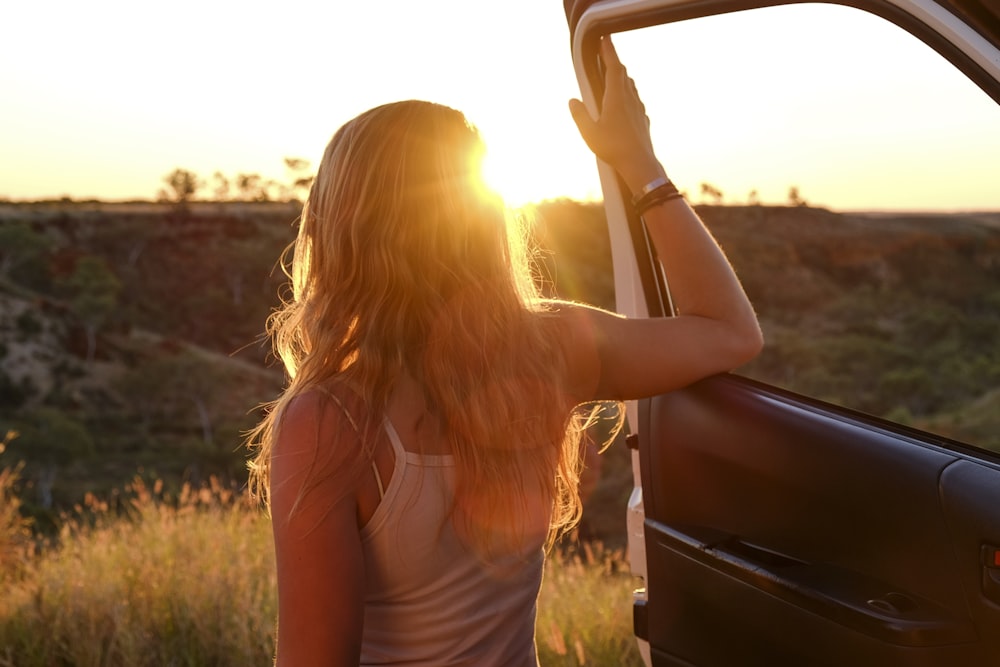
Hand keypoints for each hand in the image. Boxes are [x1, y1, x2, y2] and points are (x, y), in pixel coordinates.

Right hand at [569, 37, 665, 191]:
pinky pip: (635, 100)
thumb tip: (573, 101)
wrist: (639, 164)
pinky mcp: (642, 119)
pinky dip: (628, 93)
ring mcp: (638, 109)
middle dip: (614, 62)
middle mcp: (630, 99)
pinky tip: (624, 102)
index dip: (609, 51)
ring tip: (614, 75)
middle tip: (606, 54)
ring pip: (631, 86)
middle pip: (623, 74)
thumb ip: (579, 115)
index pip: (614, 67)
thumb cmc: (614, 149)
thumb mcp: (589, 133)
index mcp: (616, 98)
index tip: (605, 39)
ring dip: (622, 77)